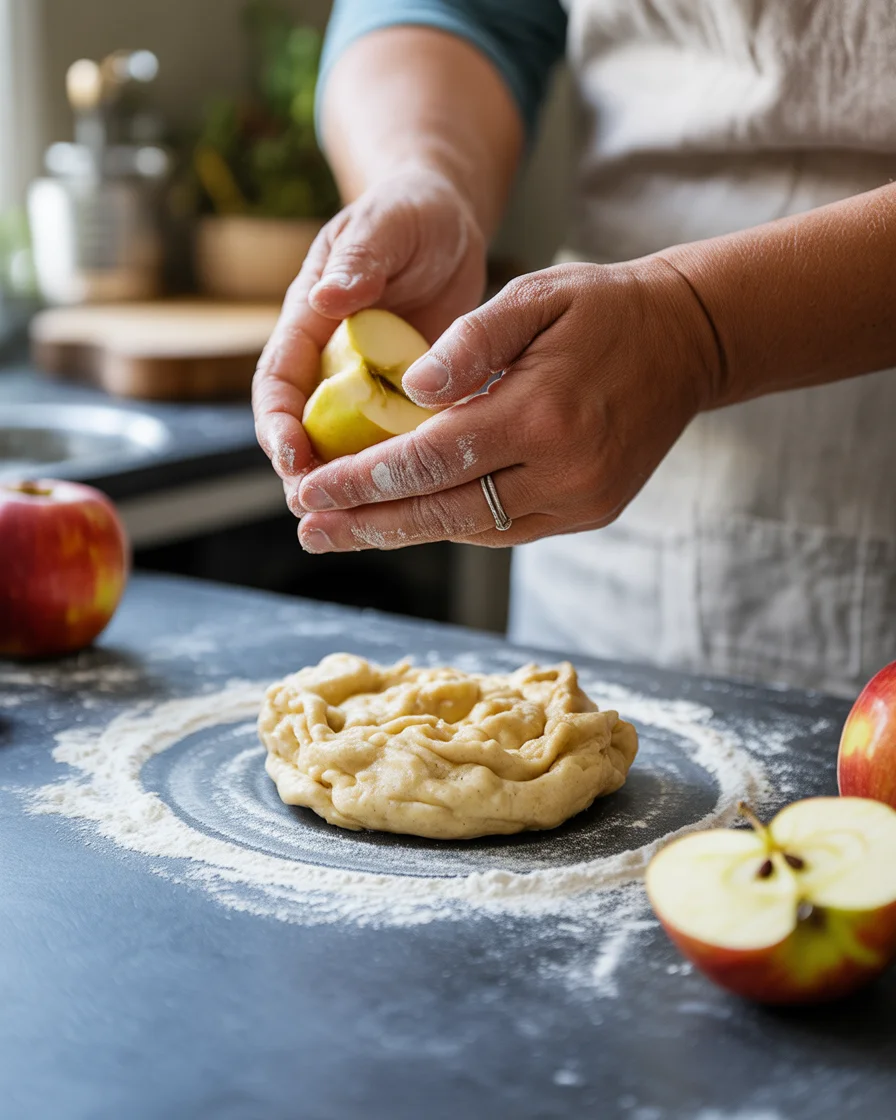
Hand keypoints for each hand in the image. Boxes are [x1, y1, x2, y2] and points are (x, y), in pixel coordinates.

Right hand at [252, 167, 486, 488]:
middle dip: (303, 472)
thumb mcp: (386, 225)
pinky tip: (412, 500)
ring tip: (357, 522)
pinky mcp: (401, 394)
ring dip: (346, 483)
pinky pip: (391, 439)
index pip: (277, 381)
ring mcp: (365, 380)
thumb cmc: (409, 213)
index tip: (290, 459)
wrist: (445, 222)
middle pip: (301, 428)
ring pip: (345, 444)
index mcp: (310, 320)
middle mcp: (330, 358)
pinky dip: (394, 469)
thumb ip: (358, 260)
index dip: (277, 424)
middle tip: (319, 509)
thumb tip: (324, 297)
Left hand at [291, 260, 719, 551]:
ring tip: (344, 533)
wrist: (689, 341)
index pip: (429, 460)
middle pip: (442, 511)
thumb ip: (470, 342)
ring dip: (405, 532)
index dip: (362, 480)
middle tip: (309, 530)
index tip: (308, 490)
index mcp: (540, 415)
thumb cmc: (603, 308)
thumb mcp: (534, 297)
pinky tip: (411, 519)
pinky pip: (506, 529)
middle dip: (367, 523)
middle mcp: (560, 472)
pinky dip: (454, 523)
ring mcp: (580, 500)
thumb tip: (410, 389)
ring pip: (471, 528)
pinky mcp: (590, 512)